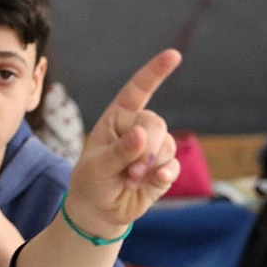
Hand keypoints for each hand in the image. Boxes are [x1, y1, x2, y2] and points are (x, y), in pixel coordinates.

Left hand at [60, 49, 182, 236]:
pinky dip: (164, 175)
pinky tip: (152, 182)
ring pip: (167, 145)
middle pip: (156, 123)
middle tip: (130, 170)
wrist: (100, 211)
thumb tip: (141, 134)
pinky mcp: (164, 168)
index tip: (173, 56)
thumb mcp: (97, 165)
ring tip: (130, 179)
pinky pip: (174, 165)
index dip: (155, 72)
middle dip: (145, 147)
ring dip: (150, 165)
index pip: (138, 90)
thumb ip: (120, 151)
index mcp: (118, 117)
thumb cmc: (92, 181)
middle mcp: (138, 128)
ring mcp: (153, 148)